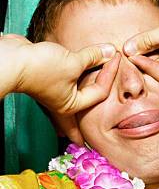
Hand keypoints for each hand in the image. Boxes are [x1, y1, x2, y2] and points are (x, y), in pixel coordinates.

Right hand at [1, 34, 116, 143]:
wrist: (13, 60)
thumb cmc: (41, 67)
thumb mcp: (73, 61)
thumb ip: (94, 56)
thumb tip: (111, 50)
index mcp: (72, 104)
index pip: (101, 90)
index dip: (110, 72)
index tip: (116, 56)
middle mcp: (63, 102)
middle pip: (83, 110)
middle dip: (87, 124)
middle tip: (93, 138)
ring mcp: (55, 91)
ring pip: (74, 94)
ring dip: (83, 94)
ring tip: (82, 121)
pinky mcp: (48, 78)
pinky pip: (66, 80)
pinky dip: (74, 78)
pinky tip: (73, 83)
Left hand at [123, 0, 158, 81]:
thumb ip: (149, 41)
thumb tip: (127, 50)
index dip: (147, 68)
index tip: (133, 56)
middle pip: (157, 64)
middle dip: (142, 59)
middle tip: (125, 52)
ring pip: (154, 50)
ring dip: (141, 47)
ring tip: (126, 43)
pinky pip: (153, 36)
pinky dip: (144, 36)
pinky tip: (133, 34)